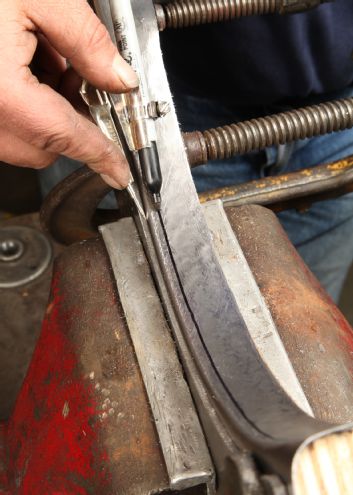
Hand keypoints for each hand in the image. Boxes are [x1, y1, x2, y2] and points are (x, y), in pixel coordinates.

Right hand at [0, 0, 138, 188]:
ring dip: (44, 112)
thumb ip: (87, 40)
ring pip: (22, 141)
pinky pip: (0, 126)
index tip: (118, 169)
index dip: (100, 155)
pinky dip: (21, 105)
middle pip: (43, 148)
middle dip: (70, 122)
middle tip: (76, 79)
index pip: (65, 137)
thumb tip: (120, 78)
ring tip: (42, 58)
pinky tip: (20, 63)